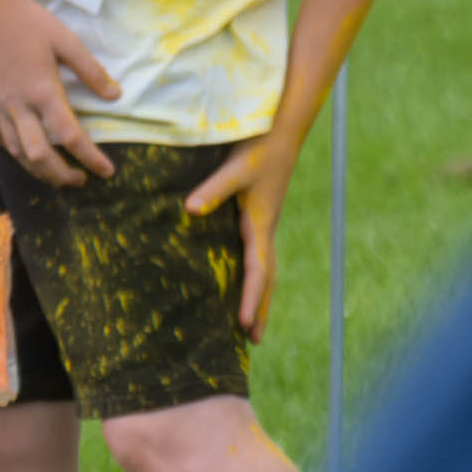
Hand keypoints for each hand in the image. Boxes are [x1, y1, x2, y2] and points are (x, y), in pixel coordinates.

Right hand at [0, 0, 121, 178]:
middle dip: (61, 175)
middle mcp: (17, 104)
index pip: (70, 136)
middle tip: (80, 180)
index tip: (106, 171)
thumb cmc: (29, 21)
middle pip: (39, 155)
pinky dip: (16, 152)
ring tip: (57, 175)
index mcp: (42, 90)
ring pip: (16, 152)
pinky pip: (0, 137)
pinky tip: (28, 155)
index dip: (91, 158)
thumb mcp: (67, 41)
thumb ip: (91, 71)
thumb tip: (115, 96)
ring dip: (38, 170)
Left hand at [183, 125, 301, 332]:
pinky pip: (259, 255)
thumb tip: (189, 211)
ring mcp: (264, 224)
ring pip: (265, 269)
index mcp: (261, 224)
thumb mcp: (235, 169)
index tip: (246, 325)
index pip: (258, 271)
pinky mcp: (260, 216)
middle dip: (261, 308)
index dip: (252, 299)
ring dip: (261, 296)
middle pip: (267, 278)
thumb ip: (213, 190)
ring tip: (253, 323)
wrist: (283, 131)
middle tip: (255, 341)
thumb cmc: (259, 148)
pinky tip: (245, 281)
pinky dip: (256, 277)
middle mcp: (265, 229)